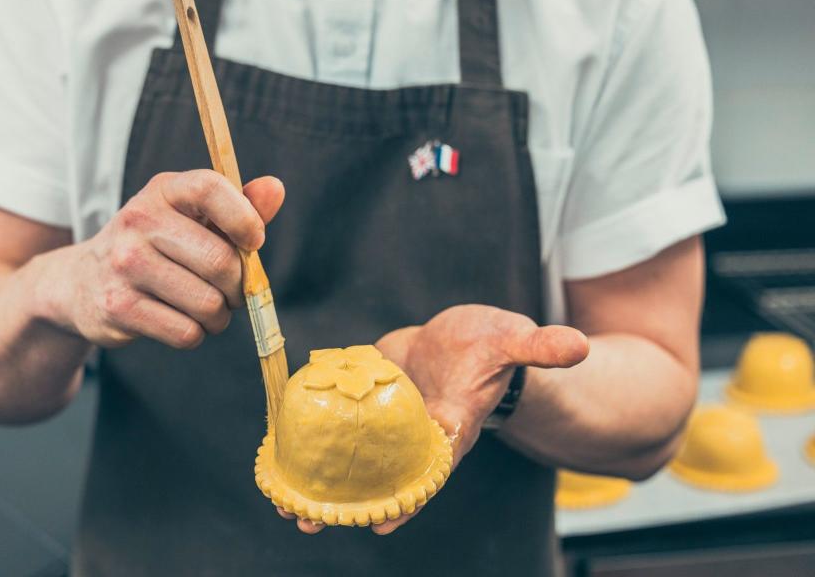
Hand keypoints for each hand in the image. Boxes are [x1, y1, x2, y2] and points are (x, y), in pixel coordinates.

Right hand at [42, 170, 283, 348]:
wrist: (81, 283)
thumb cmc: (154, 246)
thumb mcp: (190, 217)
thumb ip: (237, 206)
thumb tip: (275, 189)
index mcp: (162, 191)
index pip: (209, 187)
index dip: (244, 216)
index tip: (255, 240)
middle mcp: (138, 222)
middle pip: (220, 261)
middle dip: (240, 286)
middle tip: (233, 291)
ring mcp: (124, 266)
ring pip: (208, 304)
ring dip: (219, 315)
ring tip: (207, 308)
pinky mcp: (118, 308)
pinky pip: (186, 332)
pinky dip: (196, 333)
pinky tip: (182, 321)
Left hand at [278, 304, 587, 534]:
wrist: (469, 335)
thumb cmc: (495, 346)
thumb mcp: (514, 342)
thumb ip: (538, 348)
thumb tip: (577, 345)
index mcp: (449, 425)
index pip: (429, 470)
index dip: (407, 498)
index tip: (379, 525)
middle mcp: (414, 429)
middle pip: (382, 475)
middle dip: (348, 502)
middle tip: (306, 523)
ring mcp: (388, 416)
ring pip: (354, 454)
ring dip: (323, 477)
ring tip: (286, 503)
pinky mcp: (370, 395)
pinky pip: (340, 418)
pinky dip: (316, 434)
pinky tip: (283, 449)